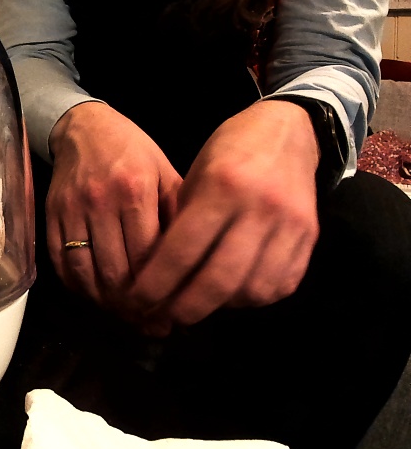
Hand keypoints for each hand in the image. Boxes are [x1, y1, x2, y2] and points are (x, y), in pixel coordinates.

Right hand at [46, 102, 181, 311]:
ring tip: (124, 315)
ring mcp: (71, 210)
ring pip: (86, 272)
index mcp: (135, 190)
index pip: (148, 257)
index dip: (160, 292)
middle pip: (116, 271)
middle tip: (150, 323)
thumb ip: (178, 216)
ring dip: (105, 302)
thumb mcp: (165, 174)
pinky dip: (78, 287)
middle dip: (134, 305)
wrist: (83, 127)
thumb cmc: (133, 151)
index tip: (172, 315)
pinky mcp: (50, 217)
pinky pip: (61, 263)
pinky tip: (95, 297)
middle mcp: (101, 202)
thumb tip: (195, 266)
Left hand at [129, 99, 321, 333]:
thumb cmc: (229, 150)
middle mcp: (260, 208)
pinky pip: (281, 284)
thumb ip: (180, 222)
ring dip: (220, 307)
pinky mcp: (311, 237)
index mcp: (222, 187)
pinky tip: (231, 295)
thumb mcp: (193, 176)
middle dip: (186, 307)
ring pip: (252, 289)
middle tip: (164, 317)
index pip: (182, 251)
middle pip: (219, 279)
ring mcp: (291, 225)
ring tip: (196, 306)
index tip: (137, 300)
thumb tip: (156, 275)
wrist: (290, 130)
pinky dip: (252, 298)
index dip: (156, 283)